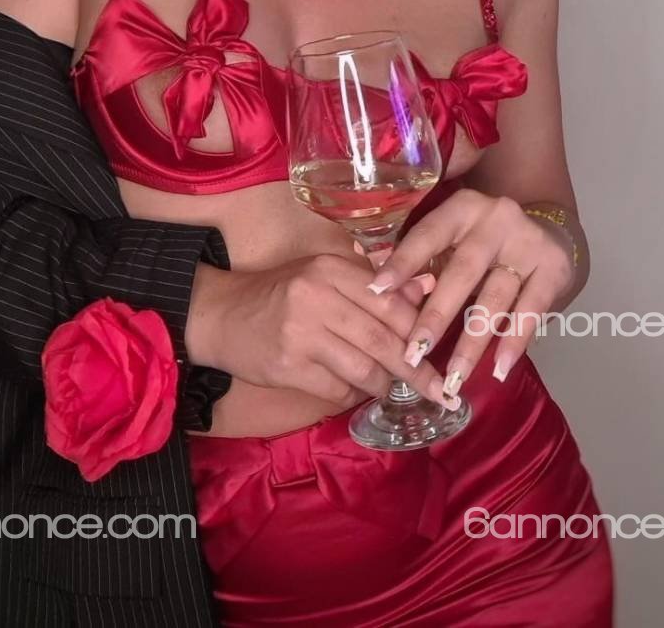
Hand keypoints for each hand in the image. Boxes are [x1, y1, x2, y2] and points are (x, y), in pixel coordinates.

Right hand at [187, 254, 454, 410]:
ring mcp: (301, 333)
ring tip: (388, 387)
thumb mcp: (326, 275)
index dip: (420, 331)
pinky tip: (353, 389)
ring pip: (365, 368)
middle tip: (439, 390)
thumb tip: (430, 286)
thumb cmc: (283, 292)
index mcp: (332, 269)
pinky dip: (353, 394)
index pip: (391, 302)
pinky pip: (337, 389)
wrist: (222, 314)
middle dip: (416, 369)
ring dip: (383, 384)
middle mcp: (318, 296)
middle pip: (383, 339)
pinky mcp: (288, 366)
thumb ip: (376, 284)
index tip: (442, 352)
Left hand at [366, 190, 577, 396]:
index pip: (428, 235)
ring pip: (496, 298)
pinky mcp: (554, 269)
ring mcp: (528, 244)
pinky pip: (532, 311)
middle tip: (413, 354)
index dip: (402, 263)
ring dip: (473, 342)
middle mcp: (496, 219)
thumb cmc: (479, 238)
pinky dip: (514, 342)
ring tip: (453, 379)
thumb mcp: (450, 235)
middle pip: (463, 272)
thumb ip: (416, 256)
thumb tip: (368, 279)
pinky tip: (498, 370)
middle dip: (436, 315)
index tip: (376, 292)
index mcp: (462, 207)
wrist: (544, 227)